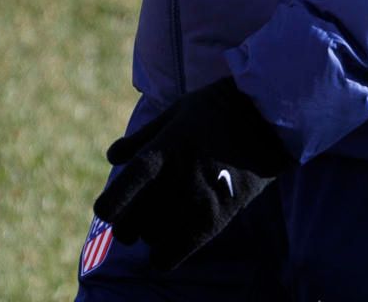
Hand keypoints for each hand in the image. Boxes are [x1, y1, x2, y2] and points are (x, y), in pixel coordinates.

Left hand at [92, 78, 294, 270]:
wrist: (264, 121)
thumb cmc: (214, 112)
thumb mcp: (174, 113)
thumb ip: (142, 138)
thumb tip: (112, 158)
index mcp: (166, 147)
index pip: (131, 181)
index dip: (112, 202)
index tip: (103, 211)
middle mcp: (180, 176)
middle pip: (136, 218)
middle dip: (125, 226)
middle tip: (128, 224)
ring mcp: (200, 199)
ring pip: (153, 236)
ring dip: (147, 235)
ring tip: (155, 226)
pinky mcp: (217, 217)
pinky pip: (179, 251)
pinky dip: (164, 256)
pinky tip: (162, 252)